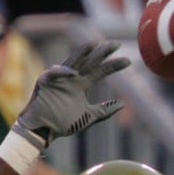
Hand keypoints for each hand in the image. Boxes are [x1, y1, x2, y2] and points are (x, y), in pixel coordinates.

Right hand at [12, 41, 130, 150]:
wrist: (45, 130)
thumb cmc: (64, 123)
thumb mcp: (89, 117)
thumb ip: (104, 110)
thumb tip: (123, 104)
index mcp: (82, 83)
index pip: (101, 71)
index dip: (113, 66)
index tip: (128, 61)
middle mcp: (72, 77)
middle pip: (90, 61)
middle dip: (102, 52)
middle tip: (117, 44)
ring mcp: (59, 78)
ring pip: (72, 62)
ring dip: (81, 53)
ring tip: (93, 45)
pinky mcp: (45, 81)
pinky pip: (55, 73)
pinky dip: (64, 72)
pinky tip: (74, 74)